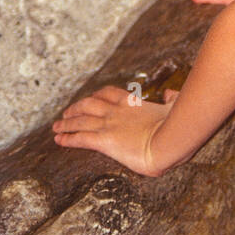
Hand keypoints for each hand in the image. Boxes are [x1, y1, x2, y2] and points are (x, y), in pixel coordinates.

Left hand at [51, 84, 181, 175]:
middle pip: (88, 105)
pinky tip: (58, 140)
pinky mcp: (105, 141)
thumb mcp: (176, 105)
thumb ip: (172, 98)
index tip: (89, 98)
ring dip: (66, 123)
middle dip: (76, 108)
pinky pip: (80, 138)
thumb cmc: (177, 124)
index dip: (96, 96)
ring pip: (80, 121)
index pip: (108, 93)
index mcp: (132, 103)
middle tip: (66, 112)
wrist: (171, 138)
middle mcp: (116, 111)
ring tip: (56, 126)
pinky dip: (67, 138)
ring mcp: (109, 125)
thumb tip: (171, 92)